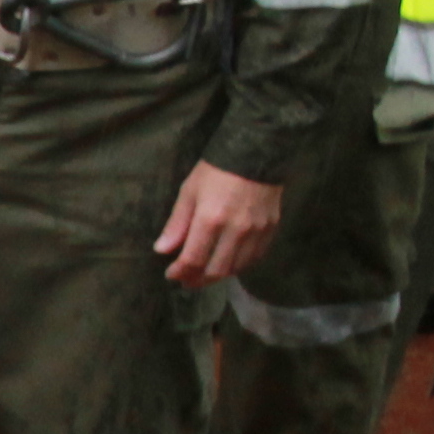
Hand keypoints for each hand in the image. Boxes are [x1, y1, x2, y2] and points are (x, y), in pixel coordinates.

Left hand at [154, 163, 283, 288]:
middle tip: (186, 280)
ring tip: (204, 273)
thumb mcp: (189, 192)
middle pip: (216, 270)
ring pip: (237, 268)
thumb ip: (177, 224)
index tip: (171, 274)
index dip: (180, 272)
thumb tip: (162, 250)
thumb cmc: (215, 171)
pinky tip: (227, 263)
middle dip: (198, 280)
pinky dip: (239, 266)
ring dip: (218, 275)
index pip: (194, 259)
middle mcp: (236, 230)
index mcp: (210, 219)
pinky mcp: (271, 229)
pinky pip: (254, 258)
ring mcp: (257, 231)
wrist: (255, 153)